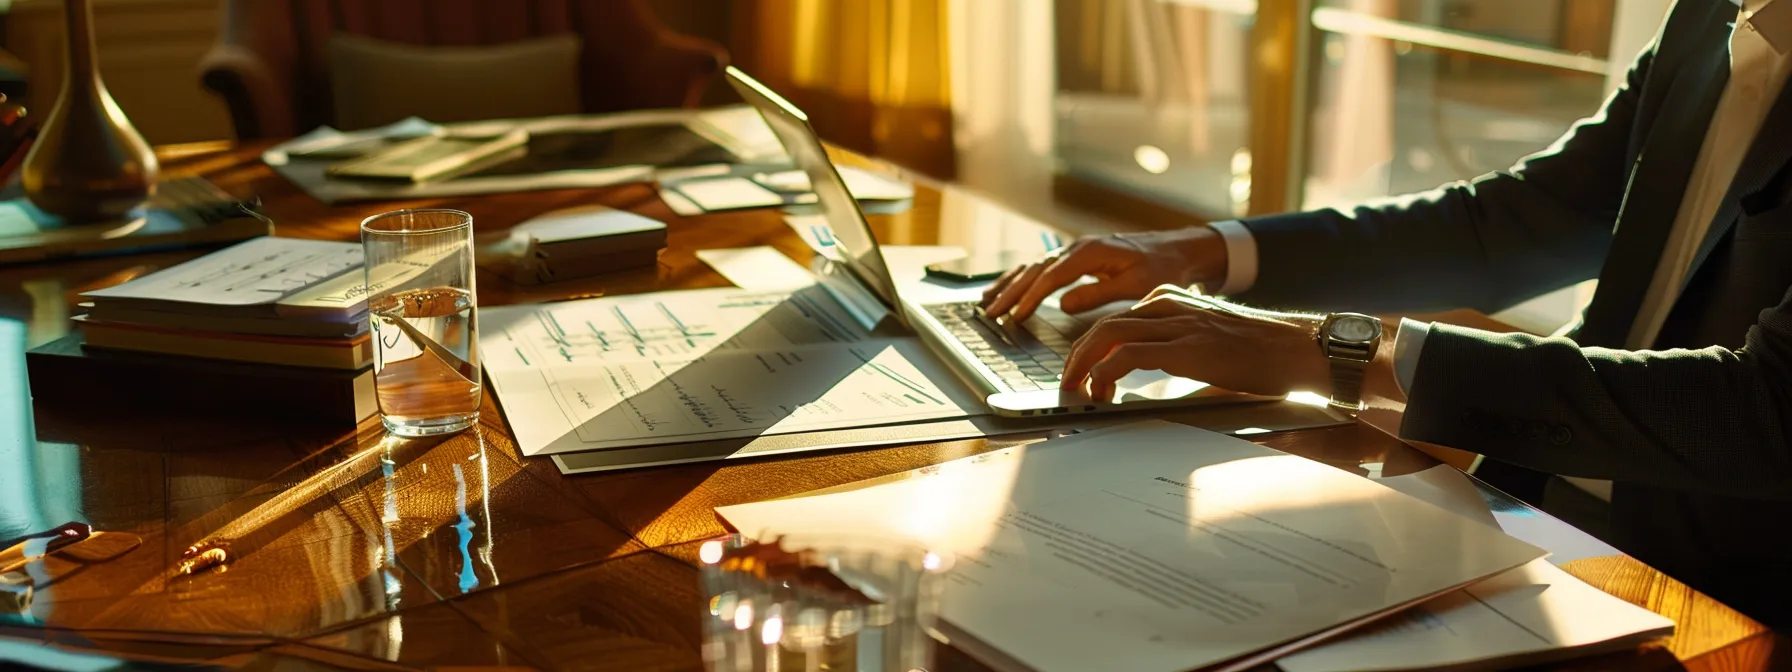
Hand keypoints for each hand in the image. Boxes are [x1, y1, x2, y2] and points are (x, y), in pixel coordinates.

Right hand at [979, 227, 1228, 321]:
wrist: (1180, 250)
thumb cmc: (1163, 267)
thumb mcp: (1135, 284)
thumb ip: (1098, 294)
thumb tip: (1063, 304)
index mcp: (1091, 252)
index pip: (1051, 275)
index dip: (1031, 296)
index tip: (1015, 315)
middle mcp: (1079, 248)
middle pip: (1036, 270)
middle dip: (1011, 292)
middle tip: (990, 313)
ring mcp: (1077, 251)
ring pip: (1035, 267)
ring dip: (1010, 285)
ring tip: (988, 302)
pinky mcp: (1079, 258)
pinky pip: (1043, 268)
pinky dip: (1023, 280)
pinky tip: (1009, 289)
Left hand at [1060, 285, 1330, 400]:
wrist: (1296, 350)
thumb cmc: (1260, 354)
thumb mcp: (1208, 344)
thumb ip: (1178, 351)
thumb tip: (1153, 382)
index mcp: (1174, 302)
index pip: (1119, 318)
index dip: (1092, 345)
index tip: (1082, 367)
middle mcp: (1170, 307)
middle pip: (1104, 323)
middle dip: (1078, 354)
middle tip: (1068, 380)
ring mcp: (1176, 324)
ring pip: (1108, 334)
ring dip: (1083, 363)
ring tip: (1077, 388)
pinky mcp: (1183, 347)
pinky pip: (1127, 355)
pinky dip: (1106, 373)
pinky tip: (1103, 391)